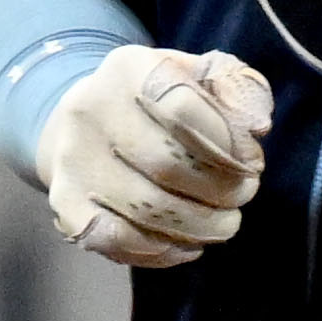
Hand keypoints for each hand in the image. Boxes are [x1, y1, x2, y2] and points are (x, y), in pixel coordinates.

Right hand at [35, 47, 273, 268]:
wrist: (80, 125)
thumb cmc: (154, 104)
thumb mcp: (194, 76)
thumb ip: (235, 87)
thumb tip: (256, 124)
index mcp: (127, 70)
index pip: (182, 107)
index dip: (227, 142)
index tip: (251, 161)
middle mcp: (90, 111)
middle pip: (166, 164)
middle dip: (219, 189)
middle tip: (242, 195)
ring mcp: (73, 161)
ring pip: (146, 209)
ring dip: (200, 225)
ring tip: (225, 223)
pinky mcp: (65, 204)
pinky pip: (118, 240)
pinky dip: (161, 250)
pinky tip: (186, 244)